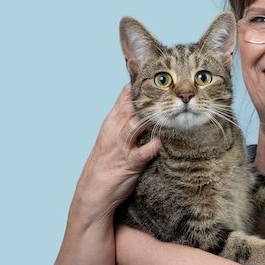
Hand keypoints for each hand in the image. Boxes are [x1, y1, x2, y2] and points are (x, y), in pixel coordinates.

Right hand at [73, 84, 161, 223]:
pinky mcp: (130, 163)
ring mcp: (122, 145)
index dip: (142, 84)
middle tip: (170, 86)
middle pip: (133, 105)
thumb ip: (126, 120)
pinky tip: (165, 140)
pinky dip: (155, 145)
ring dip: (153, 116)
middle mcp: (115, 129)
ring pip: (137, 124)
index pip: (126, 95)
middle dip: (150, 95)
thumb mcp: (112, 135)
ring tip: (171, 108)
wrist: (94, 191)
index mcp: (112, 121)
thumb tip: (143, 104)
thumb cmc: (107, 162)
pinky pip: (145, 151)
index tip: (159, 74)